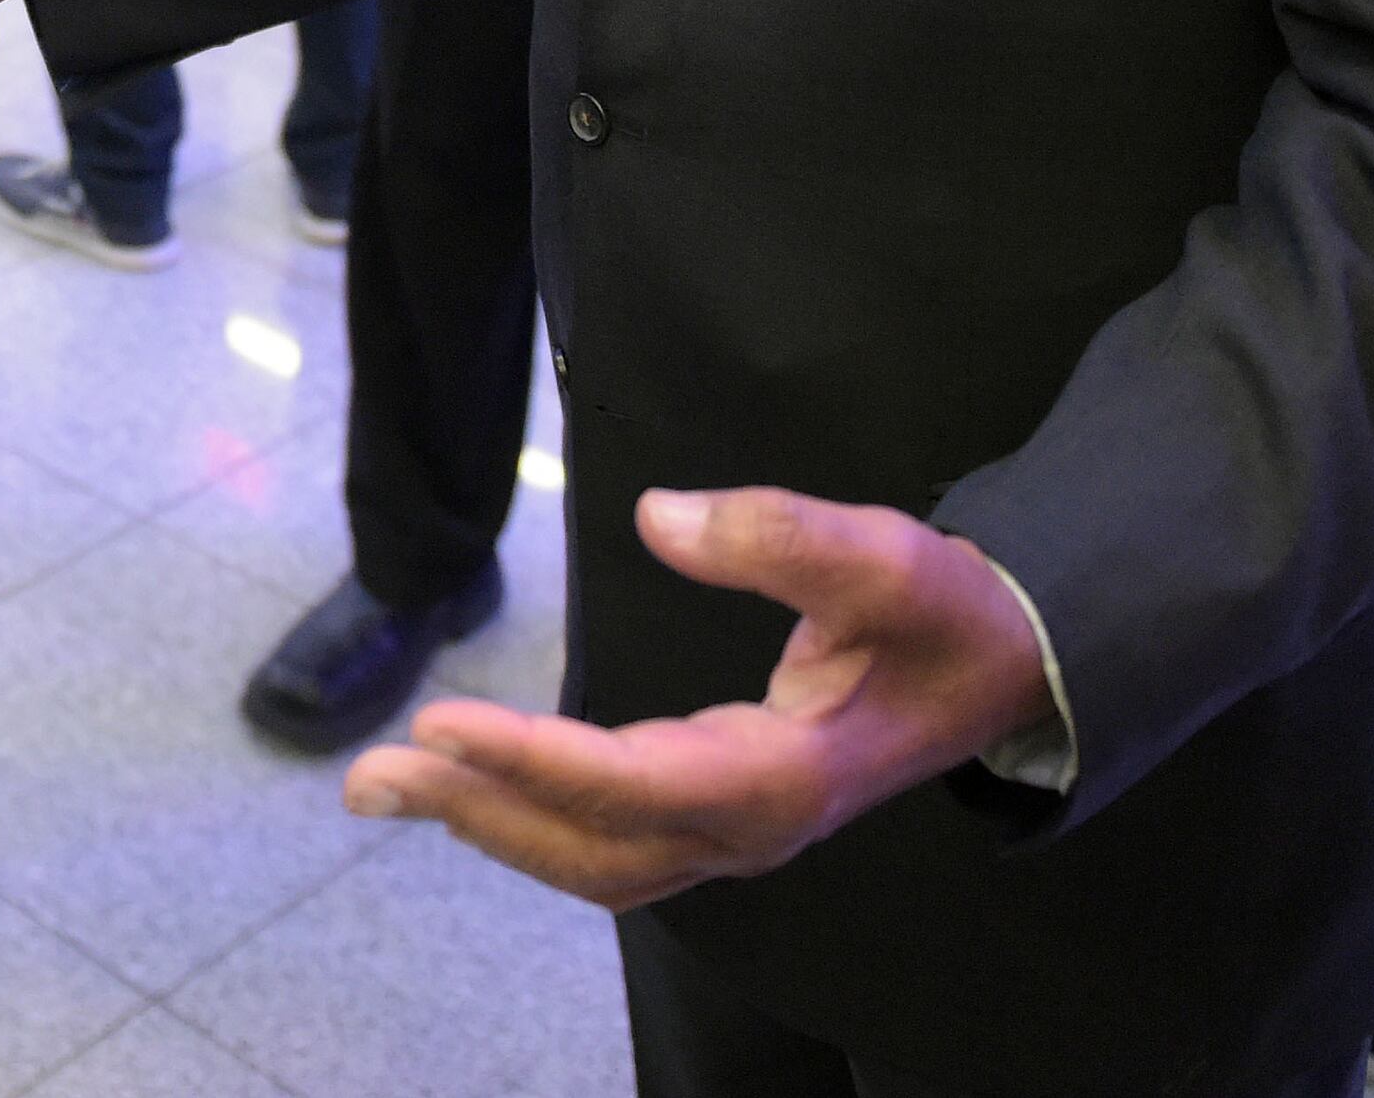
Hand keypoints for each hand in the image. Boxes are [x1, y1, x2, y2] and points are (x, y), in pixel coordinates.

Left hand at [340, 486, 1055, 907]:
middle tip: (372, 772)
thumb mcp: (888, 556)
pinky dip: (530, 819)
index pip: (635, 784)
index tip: (443, 722)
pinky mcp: (720, 814)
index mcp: (786, 777)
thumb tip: (662, 515)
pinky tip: (471, 784)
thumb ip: (785, 534)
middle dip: (480, 811)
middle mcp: (751, 827)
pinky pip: (611, 840)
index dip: (534, 760)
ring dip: (490, 822)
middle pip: (594, 847)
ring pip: (595, 858)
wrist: (1002, 672)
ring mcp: (734, 833)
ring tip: (386, 783)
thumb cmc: (943, 614)